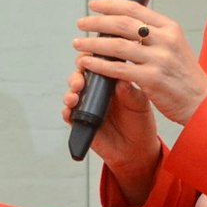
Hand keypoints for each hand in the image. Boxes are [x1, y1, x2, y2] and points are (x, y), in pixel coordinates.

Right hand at [62, 56, 157, 171]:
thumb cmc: (140, 123)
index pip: (98, 64)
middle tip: (81, 79)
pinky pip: (69, 115)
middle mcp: (98, 92)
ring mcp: (88, 106)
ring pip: (72, 93)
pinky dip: (67, 111)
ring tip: (75, 95)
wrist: (137, 151)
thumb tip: (121, 79)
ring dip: (70, 92)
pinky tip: (70, 110)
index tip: (90, 55)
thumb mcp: (140, 105)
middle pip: (80, 76)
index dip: (91, 58)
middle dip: (77, 74)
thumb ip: (130, 92)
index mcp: (112, 82)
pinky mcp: (81, 123)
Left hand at [71, 0, 206, 125]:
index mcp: (170, 28)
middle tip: (81, 23)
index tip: (94, 5)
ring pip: (117, 46)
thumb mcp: (175, 47)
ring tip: (78, 44)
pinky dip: (99, 65)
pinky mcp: (152, 79)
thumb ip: (154, 35)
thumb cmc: (185, 77)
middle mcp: (166, 40)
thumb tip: (124, 25)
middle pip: (123, 24)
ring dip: (93, 44)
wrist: (202, 103)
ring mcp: (159, 59)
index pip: (135, 9)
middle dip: (97, 22)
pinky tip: (87, 63)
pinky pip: (119, 70)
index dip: (111, 5)